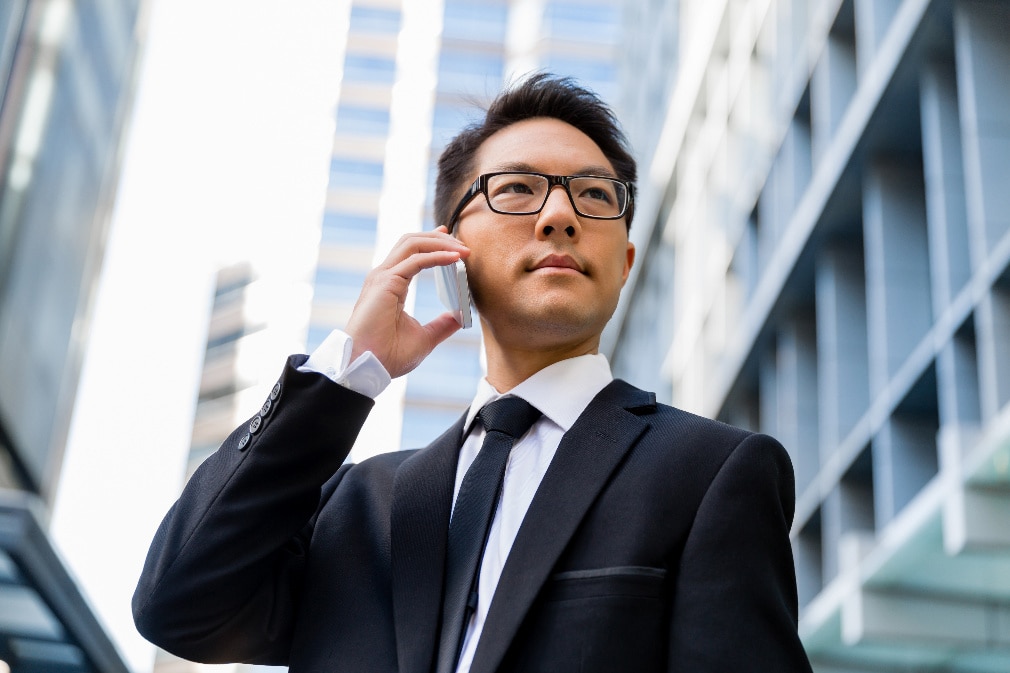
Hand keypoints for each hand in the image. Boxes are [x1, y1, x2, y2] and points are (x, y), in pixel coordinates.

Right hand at [345, 227, 469, 378]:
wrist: (368, 367)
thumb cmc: (387, 356)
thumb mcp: (423, 338)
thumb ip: (440, 325)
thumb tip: (459, 318)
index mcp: (390, 285)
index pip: (410, 252)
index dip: (431, 242)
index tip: (452, 240)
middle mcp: (384, 276)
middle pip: (411, 241)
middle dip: (439, 238)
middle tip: (463, 244)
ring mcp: (383, 277)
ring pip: (412, 243)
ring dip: (440, 242)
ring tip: (463, 250)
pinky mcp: (386, 283)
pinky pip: (416, 260)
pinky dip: (437, 256)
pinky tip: (455, 259)